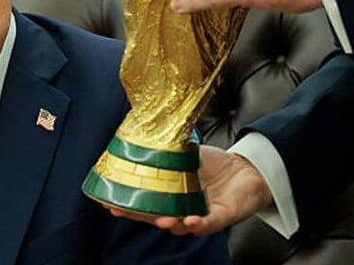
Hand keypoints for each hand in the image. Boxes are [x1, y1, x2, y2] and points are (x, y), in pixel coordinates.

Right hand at [109, 145, 272, 234]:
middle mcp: (179, 208)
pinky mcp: (217, 218)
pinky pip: (206, 224)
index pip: (144, 202)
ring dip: (168, 223)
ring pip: (179, 226)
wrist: (245, 169)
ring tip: (161, 219)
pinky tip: (191, 219)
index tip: (108, 202)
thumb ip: (170, 148)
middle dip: (139, 216)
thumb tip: (150, 127)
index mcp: (169, 194)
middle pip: (155, 217)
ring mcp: (197, 214)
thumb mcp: (188, 153)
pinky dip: (198, 223)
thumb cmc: (214, 165)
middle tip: (123, 211)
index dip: (126, 203)